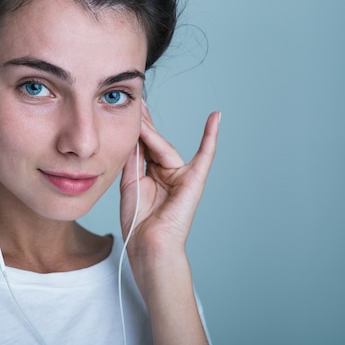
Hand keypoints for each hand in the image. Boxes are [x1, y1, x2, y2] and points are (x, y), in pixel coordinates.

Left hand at [120, 104, 220, 259]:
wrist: (149, 245)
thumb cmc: (138, 220)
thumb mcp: (130, 183)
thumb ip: (133, 159)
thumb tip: (133, 136)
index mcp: (153, 174)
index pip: (144, 147)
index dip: (136, 130)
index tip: (129, 111)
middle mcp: (168, 172)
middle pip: (154, 143)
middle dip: (144, 123)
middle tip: (136, 100)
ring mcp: (182, 175)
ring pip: (164, 147)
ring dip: (151, 129)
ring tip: (141, 110)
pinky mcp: (194, 180)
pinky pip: (205, 156)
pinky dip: (211, 137)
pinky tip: (215, 118)